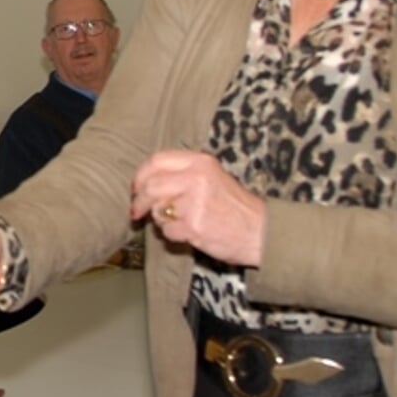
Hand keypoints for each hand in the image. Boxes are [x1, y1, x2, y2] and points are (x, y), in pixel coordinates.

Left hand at [130, 150, 265, 265]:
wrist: (260, 231)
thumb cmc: (234, 206)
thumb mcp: (213, 177)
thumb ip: (183, 174)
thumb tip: (145, 182)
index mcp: (201, 162)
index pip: (157, 160)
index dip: (141, 175)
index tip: (136, 187)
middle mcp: (197, 178)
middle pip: (150, 186)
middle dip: (140, 201)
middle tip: (138, 212)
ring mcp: (195, 202)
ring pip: (157, 210)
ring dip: (160, 219)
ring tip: (178, 221)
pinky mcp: (193, 226)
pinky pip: (167, 231)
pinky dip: (172, 235)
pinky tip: (188, 232)